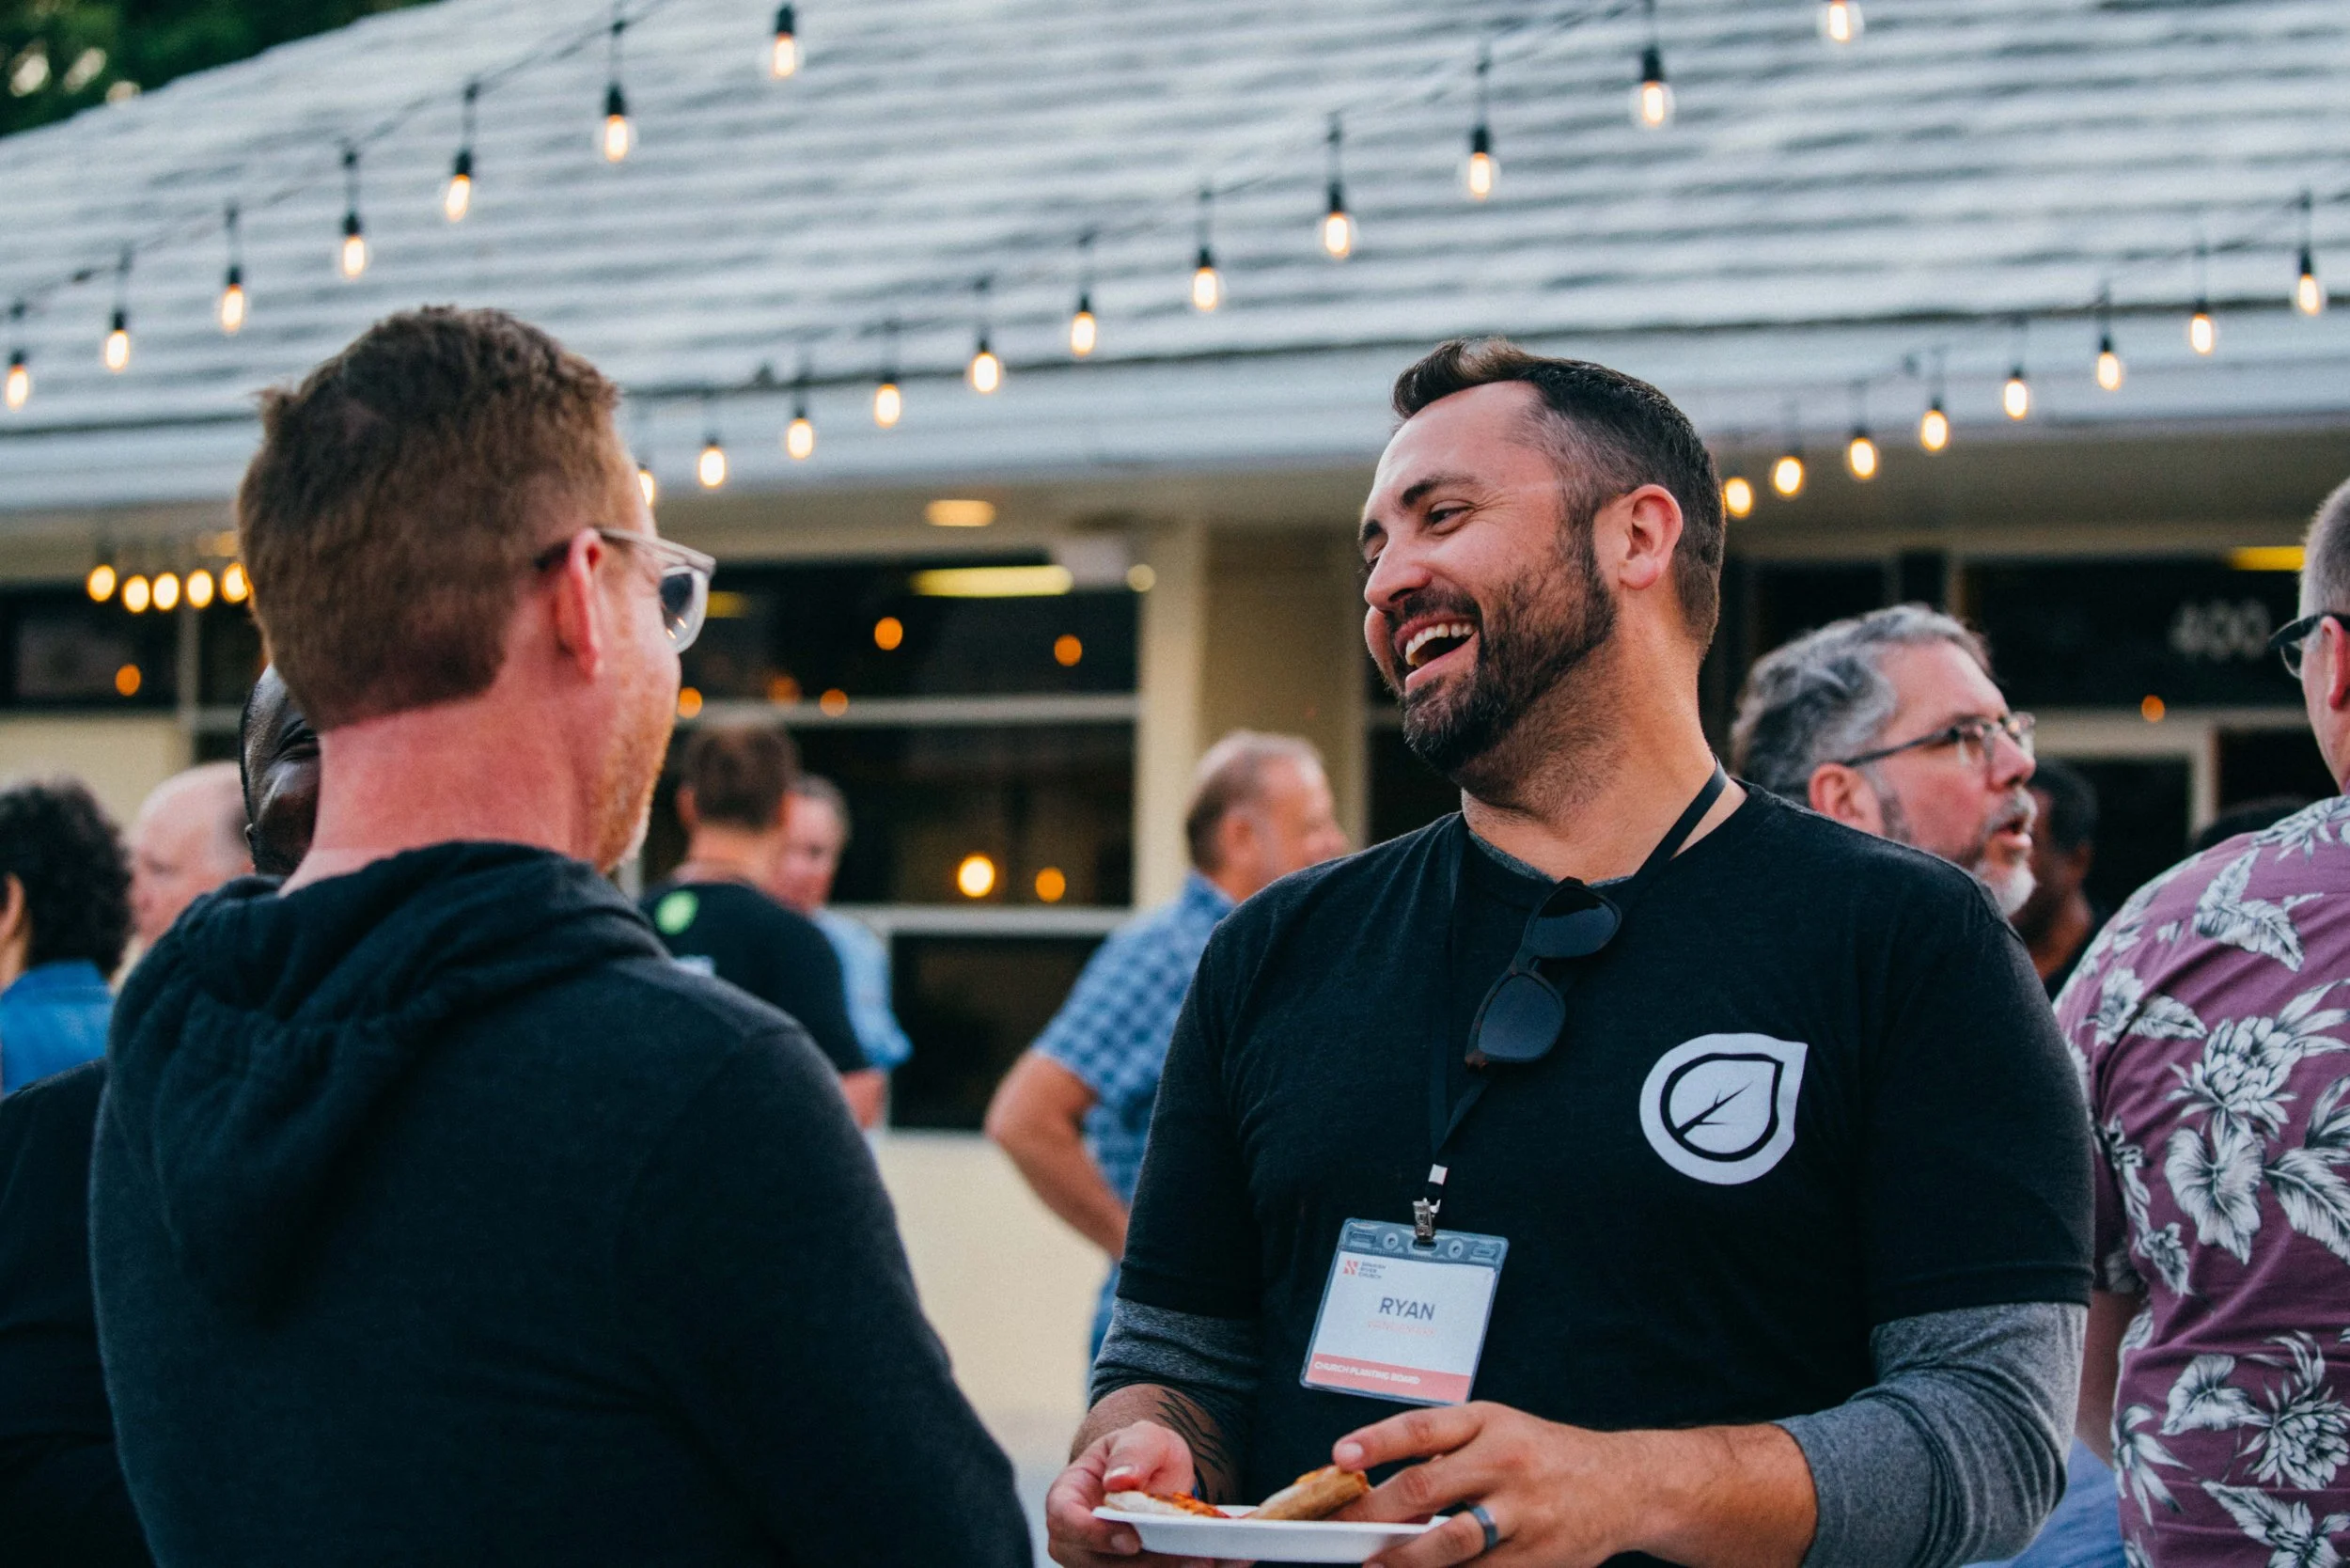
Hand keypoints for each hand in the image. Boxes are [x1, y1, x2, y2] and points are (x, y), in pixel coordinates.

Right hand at [1045, 1418, 1222, 1567]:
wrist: (1156, 1473)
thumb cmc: (1141, 1452)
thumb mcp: (1143, 1438)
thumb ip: (1132, 1452)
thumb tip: (1119, 1483)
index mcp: (1068, 1498)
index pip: (1065, 1522)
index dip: (1093, 1536)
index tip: (1133, 1540)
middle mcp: (1078, 1539)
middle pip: (1095, 1565)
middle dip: (1144, 1566)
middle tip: (1192, 1559)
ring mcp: (1101, 1561)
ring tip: (1209, 1561)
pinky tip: (1221, 1562)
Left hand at [1337, 1402, 1637, 1566]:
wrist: (1624, 1484)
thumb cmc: (1546, 1456)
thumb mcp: (1498, 1430)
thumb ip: (1446, 1454)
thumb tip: (1388, 1495)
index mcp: (1488, 1423)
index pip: (1421, 1429)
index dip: (1376, 1442)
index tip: (1340, 1457)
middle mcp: (1504, 1462)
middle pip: (1426, 1488)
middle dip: (1375, 1513)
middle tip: (1343, 1529)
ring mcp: (1523, 1512)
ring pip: (1451, 1541)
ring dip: (1405, 1558)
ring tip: (1376, 1564)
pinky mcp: (1538, 1555)